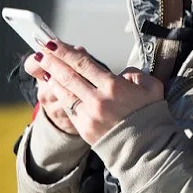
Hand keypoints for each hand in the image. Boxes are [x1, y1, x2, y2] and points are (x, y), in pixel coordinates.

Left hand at [31, 40, 163, 145]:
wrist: (148, 149)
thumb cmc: (151, 116)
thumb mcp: (152, 87)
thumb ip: (135, 74)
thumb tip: (121, 74)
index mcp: (113, 87)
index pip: (83, 64)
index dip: (65, 52)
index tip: (53, 43)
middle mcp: (97, 100)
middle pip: (68, 75)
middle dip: (52, 61)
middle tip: (40, 50)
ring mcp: (89, 116)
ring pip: (64, 92)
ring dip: (52, 78)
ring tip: (43, 66)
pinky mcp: (84, 129)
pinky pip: (69, 108)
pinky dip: (60, 95)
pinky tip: (56, 88)